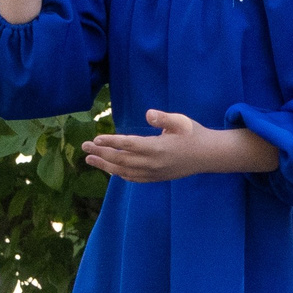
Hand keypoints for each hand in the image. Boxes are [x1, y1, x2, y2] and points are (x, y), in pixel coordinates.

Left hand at [83, 109, 280, 183]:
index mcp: (158, 148)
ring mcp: (154, 173)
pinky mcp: (156, 177)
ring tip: (89, 159)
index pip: (128, 145)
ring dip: (105, 165)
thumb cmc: (194, 134)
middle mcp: (154, 163)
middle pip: (121, 160)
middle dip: (101, 153)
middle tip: (84, 147)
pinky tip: (110, 169)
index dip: (111, 142)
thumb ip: (163, 118)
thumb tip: (148, 114)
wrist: (208, 156)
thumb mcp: (181, 121)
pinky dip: (119, 174)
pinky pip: (133, 178)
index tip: (95, 139)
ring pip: (124, 171)